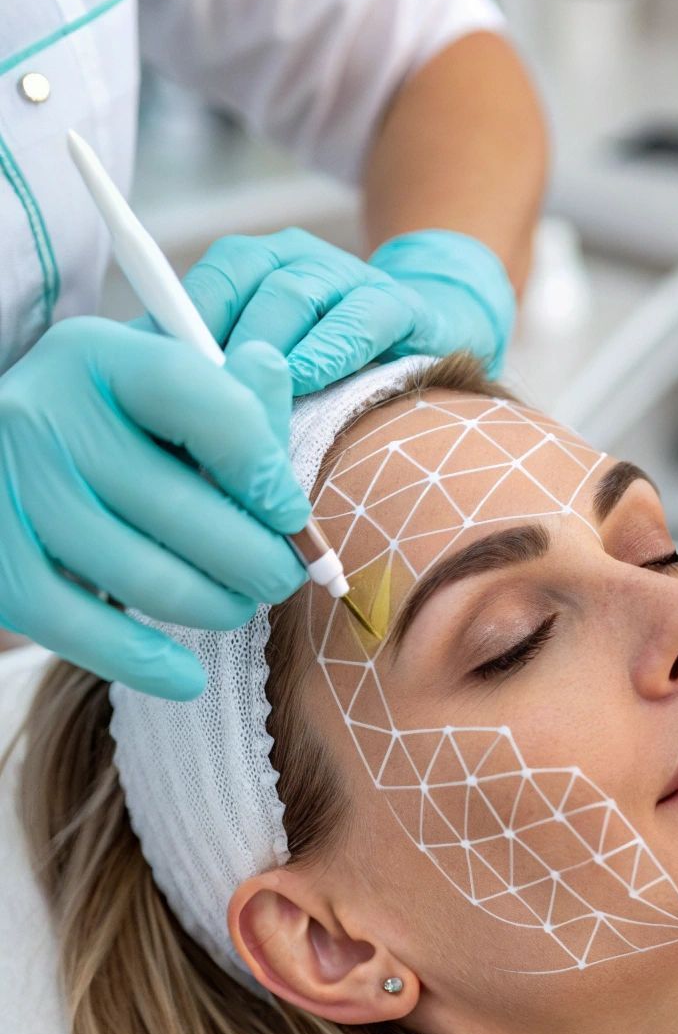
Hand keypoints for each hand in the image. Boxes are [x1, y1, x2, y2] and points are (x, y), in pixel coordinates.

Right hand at [0, 317, 311, 698]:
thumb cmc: (95, 427)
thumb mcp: (149, 388)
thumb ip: (223, 391)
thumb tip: (273, 371)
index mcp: (97, 357)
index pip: (209, 409)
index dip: (267, 473)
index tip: (292, 517)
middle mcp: (46, 415)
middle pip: (185, 509)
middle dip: (258, 561)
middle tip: (278, 577)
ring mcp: (16, 492)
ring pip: (151, 581)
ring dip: (217, 608)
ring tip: (234, 605)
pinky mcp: (0, 567)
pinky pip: (91, 636)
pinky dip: (152, 666)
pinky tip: (187, 676)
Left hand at [182, 226, 516, 396]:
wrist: (428, 345)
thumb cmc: (328, 371)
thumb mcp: (264, 366)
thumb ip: (212, 367)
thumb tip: (146, 392)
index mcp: (256, 268)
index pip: (208, 282)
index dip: (182, 327)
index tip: (160, 380)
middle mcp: (299, 261)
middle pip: (247, 285)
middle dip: (222, 346)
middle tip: (202, 404)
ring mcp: (350, 277)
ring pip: (295, 295)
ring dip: (270, 348)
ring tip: (252, 398)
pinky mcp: (400, 304)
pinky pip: (360, 316)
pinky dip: (329, 347)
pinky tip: (309, 378)